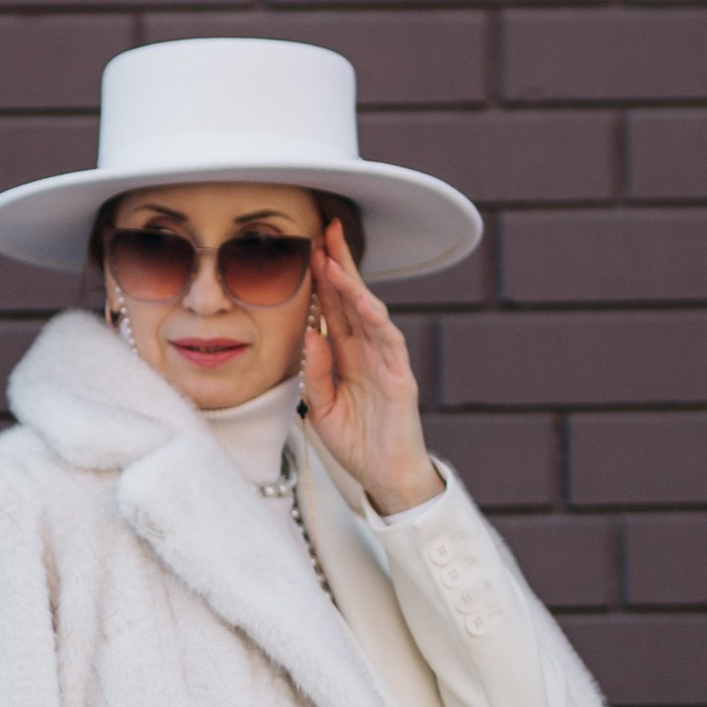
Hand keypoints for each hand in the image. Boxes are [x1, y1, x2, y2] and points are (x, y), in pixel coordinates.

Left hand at [301, 218, 441, 516]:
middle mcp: (367, 351)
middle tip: (326, 228)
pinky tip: (362, 299)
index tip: (306, 246)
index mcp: (346, 355)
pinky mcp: (400, 377)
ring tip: (335, 257)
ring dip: (353, 283)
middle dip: (339, 262)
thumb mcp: (320, 409)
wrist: (386, 478)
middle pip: (352, 298)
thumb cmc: (356, 444)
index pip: (332, 307)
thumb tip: (309, 334)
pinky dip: (376, 318)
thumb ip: (314, 373)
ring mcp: (386, 361)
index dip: (321, 278)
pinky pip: (389, 341)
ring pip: (370, 312)